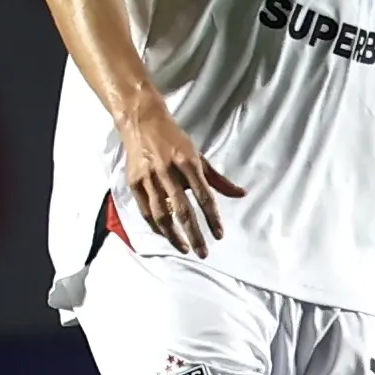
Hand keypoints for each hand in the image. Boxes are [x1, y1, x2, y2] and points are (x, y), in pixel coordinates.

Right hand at [117, 101, 245, 257]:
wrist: (142, 122)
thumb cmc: (175, 141)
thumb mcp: (199, 156)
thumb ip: (219, 179)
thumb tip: (241, 194)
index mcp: (188, 163)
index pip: (204, 196)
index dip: (212, 218)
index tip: (219, 235)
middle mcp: (168, 171)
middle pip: (182, 210)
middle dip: (194, 234)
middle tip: (203, 252)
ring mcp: (148, 178)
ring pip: (161, 214)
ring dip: (173, 235)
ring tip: (185, 248)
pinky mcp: (134, 182)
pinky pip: (146, 210)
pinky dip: (156, 226)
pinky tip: (166, 235)